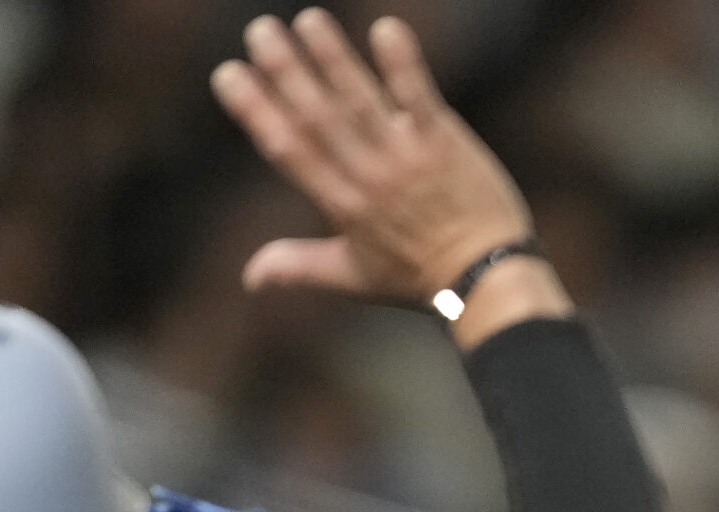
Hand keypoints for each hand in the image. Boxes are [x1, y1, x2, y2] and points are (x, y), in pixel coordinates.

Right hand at [209, 11, 547, 314]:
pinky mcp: (444, 144)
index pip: (289, 150)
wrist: (489, 280)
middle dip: (285, 72)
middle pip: (318, 117)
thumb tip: (250, 276)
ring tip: (309, 20)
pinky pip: (420, 100)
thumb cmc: (420, 279)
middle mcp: (368, 178)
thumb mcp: (355, 277)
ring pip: (361, 102)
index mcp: (341, 204)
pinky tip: (386, 28)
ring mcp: (407, 159)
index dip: (256, 111)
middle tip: (259, 31)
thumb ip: (299, 266)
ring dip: (333, 58)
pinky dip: (403, 65)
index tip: (229, 75)